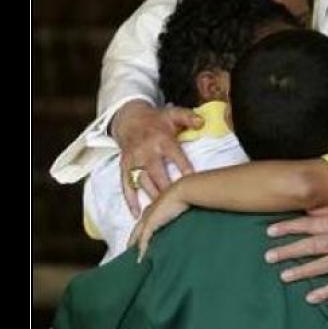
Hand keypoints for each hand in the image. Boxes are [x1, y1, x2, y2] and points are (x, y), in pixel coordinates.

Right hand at [111, 100, 202, 215]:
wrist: (129, 118)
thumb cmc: (157, 120)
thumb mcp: (173, 114)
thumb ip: (188, 117)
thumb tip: (202, 122)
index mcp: (161, 139)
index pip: (175, 155)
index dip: (184, 167)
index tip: (192, 181)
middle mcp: (147, 150)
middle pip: (157, 172)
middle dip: (166, 188)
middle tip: (177, 204)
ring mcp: (134, 159)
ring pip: (141, 181)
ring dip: (151, 196)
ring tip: (162, 214)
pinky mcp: (124, 166)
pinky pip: (125, 185)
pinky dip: (130, 200)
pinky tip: (138, 214)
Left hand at [128, 182, 188, 260]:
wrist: (184, 190)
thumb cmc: (186, 195)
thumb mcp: (181, 205)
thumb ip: (179, 211)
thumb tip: (187, 217)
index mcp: (155, 206)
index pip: (145, 220)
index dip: (142, 229)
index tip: (141, 237)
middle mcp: (149, 212)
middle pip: (137, 228)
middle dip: (134, 239)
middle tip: (131, 250)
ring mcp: (149, 217)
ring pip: (137, 235)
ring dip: (135, 245)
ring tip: (134, 256)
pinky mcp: (151, 223)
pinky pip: (143, 239)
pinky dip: (142, 249)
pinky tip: (140, 258)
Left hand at [265, 199, 327, 302]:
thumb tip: (310, 211)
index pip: (307, 225)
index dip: (287, 228)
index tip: (270, 232)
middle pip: (310, 247)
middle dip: (287, 251)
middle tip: (268, 257)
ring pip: (321, 266)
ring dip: (301, 271)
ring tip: (283, 276)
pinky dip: (326, 292)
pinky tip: (311, 298)